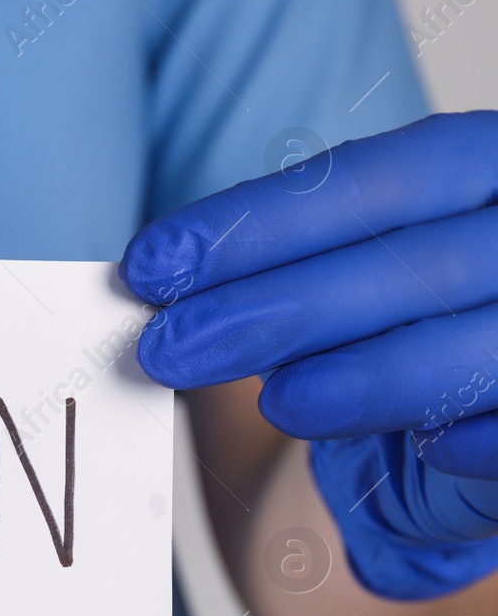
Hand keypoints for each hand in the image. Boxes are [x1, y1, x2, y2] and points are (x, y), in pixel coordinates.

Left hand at [123, 112, 497, 598]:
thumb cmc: (416, 321)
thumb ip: (287, 266)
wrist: (497, 411)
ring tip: (277, 401)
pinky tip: (424, 450)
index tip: (152, 265)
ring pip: (480, 345)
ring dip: (370, 376)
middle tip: (171, 346)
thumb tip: (166, 285)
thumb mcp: (358, 272)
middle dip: (279, 307)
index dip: (259, 222)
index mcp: (490, 165)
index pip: (375, 178)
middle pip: (415, 264)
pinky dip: (477, 440)